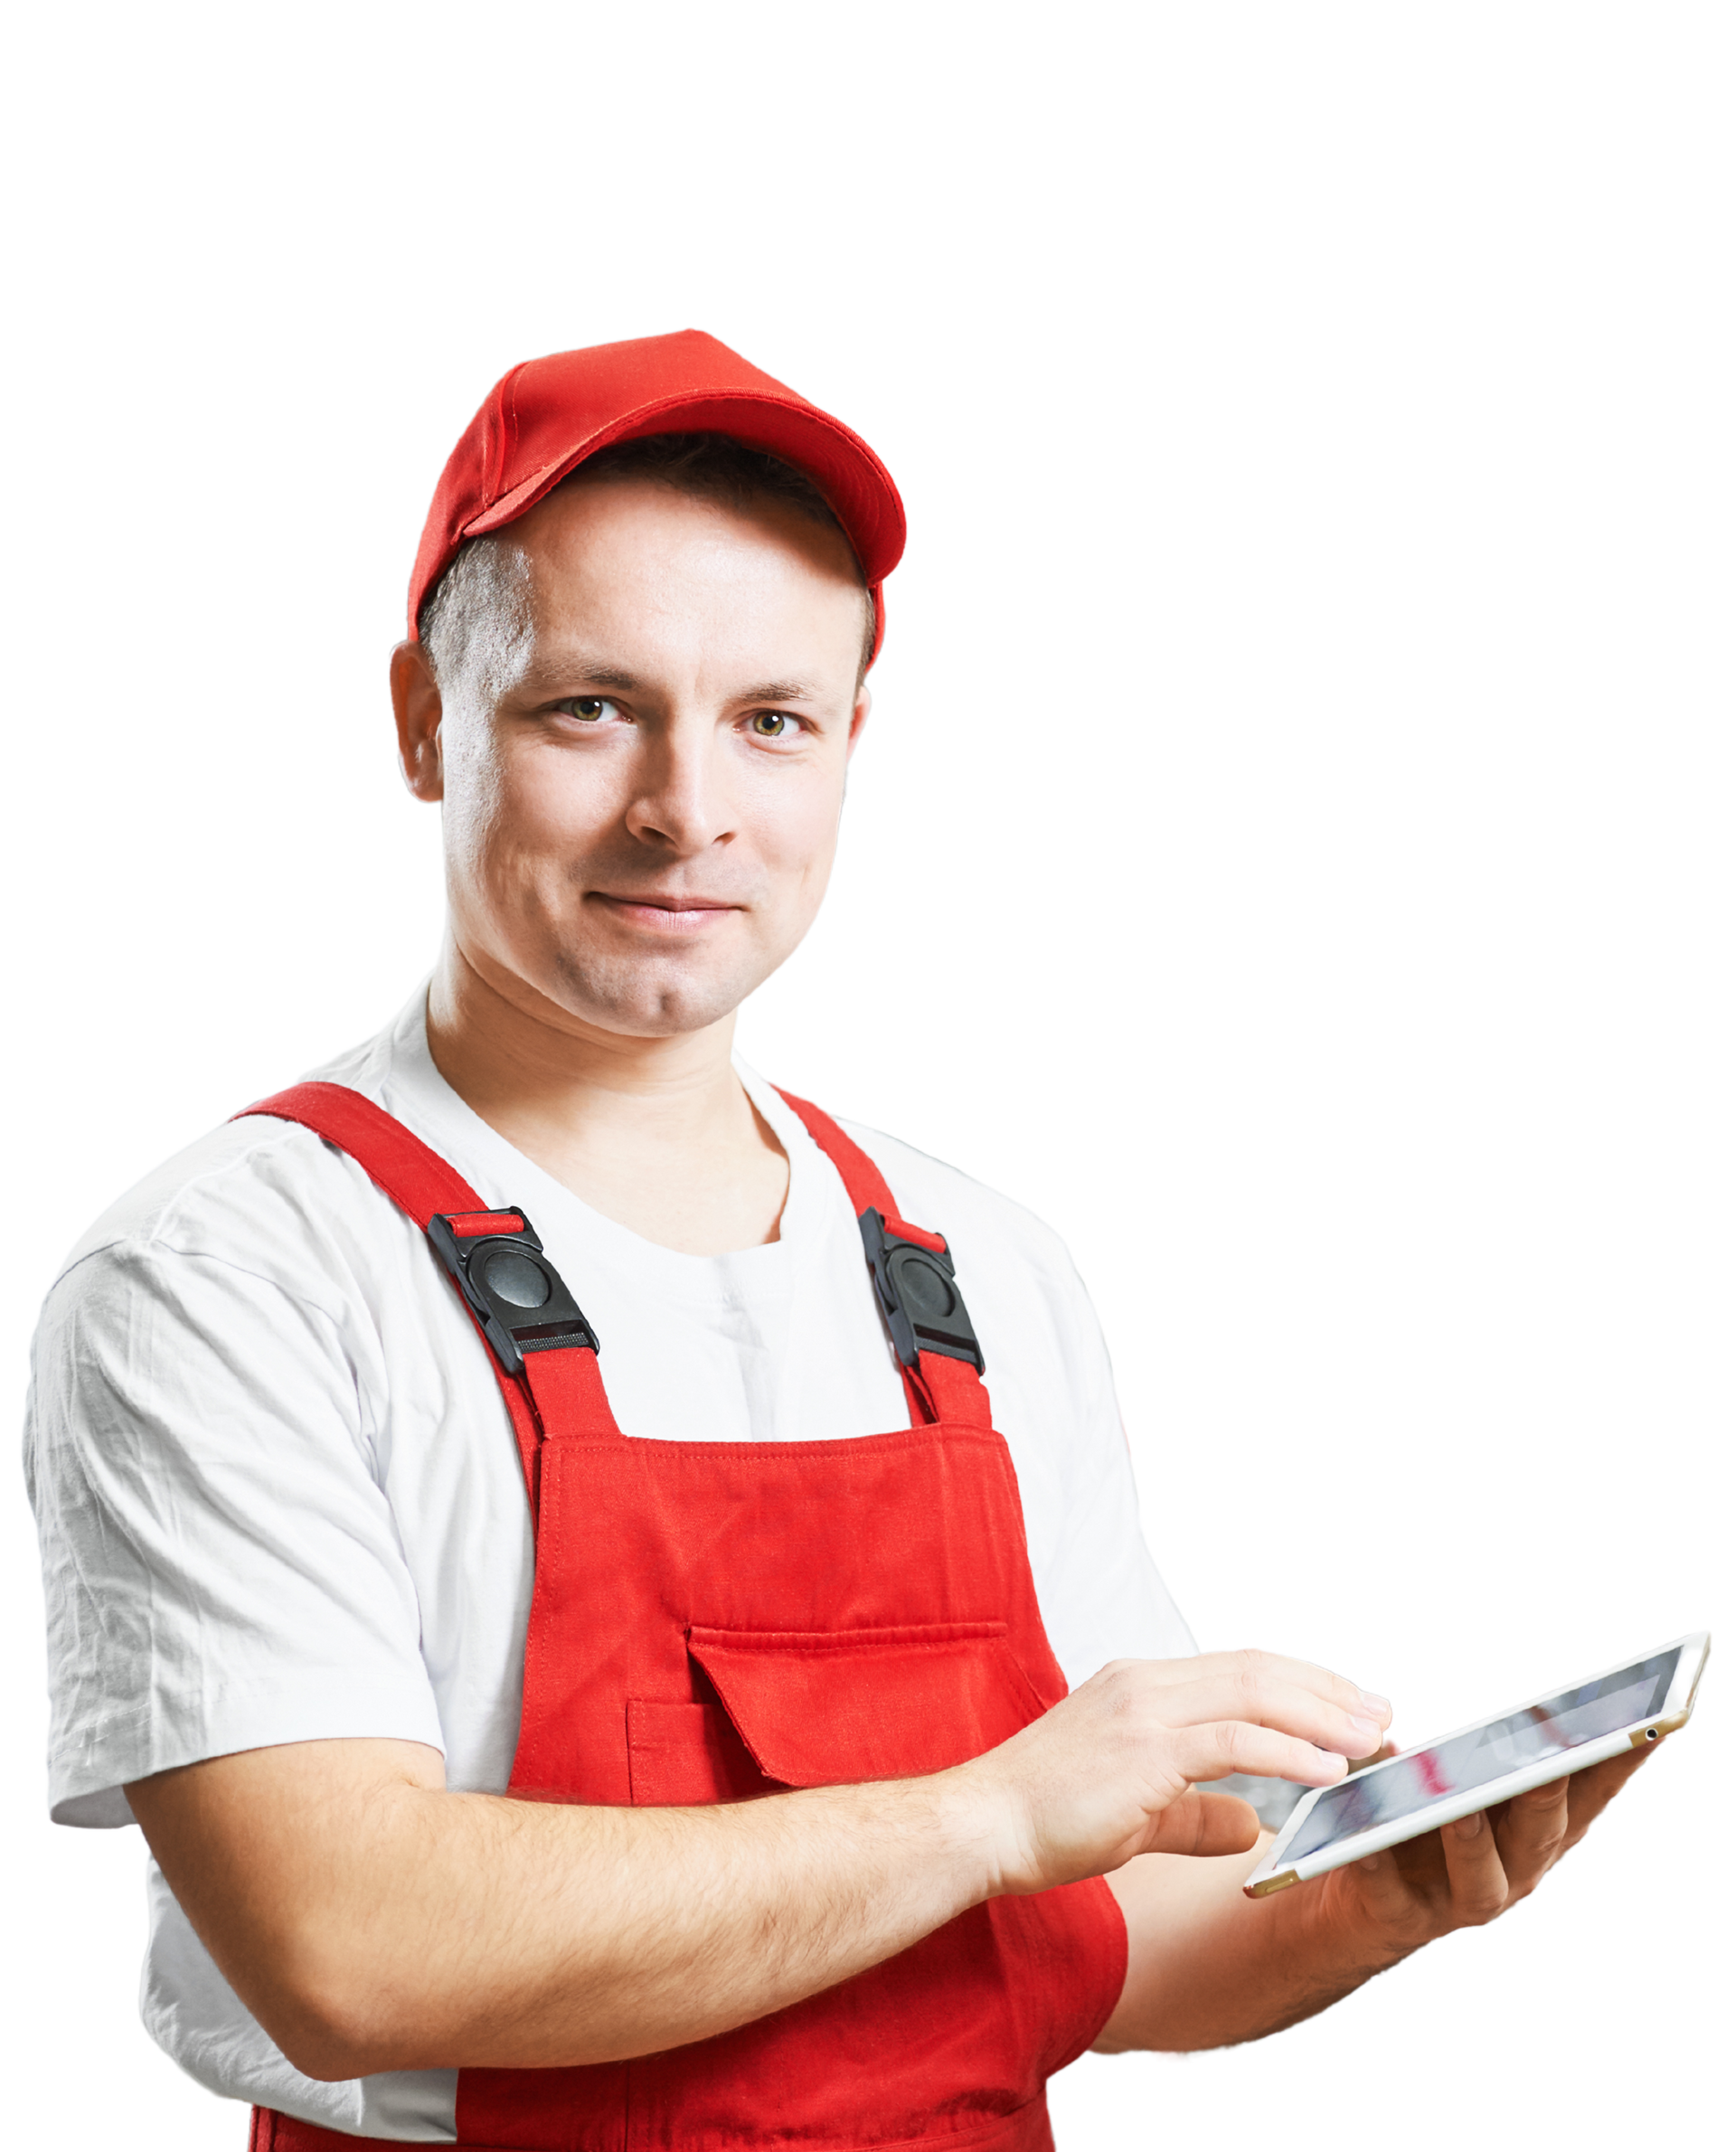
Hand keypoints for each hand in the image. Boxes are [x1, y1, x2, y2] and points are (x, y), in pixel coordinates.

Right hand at [958, 1647, 1394, 1898]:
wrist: (981, 1828)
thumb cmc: (1042, 1821)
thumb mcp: (1133, 1815)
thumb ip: (1194, 1814)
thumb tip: (1248, 1825)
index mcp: (1138, 1686)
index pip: (1236, 1667)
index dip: (1297, 1682)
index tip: (1346, 1704)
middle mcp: (1144, 1683)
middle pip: (1256, 1668)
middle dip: (1324, 1689)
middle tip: (1378, 1713)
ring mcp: (1143, 1710)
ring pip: (1253, 1693)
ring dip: (1320, 1714)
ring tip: (1369, 1738)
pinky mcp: (1144, 1751)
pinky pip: (1234, 1741)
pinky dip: (1289, 1750)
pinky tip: (1328, 1768)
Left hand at [1308, 1731, 1672, 1960]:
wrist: (1361, 1901)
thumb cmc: (1426, 1821)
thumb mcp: (1464, 1778)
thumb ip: (1487, 1749)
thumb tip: (1528, 1707)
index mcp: (1539, 1829)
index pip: (1592, 1790)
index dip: (1625, 1760)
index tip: (1652, 1720)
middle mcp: (1516, 1869)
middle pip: (1543, 1833)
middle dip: (1550, 1793)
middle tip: (1552, 1751)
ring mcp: (1464, 1899)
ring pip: (1482, 1877)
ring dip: (1474, 1839)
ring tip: (1461, 1804)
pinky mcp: (1403, 1916)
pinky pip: (1394, 1893)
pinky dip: (1382, 1864)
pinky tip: (1369, 1836)